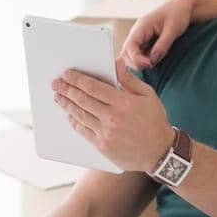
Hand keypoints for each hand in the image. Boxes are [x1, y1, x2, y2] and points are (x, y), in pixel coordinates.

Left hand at [53, 61, 172, 172]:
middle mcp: (112, 117)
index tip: (67, 74)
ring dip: (67, 105)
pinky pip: (84, 132)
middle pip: (83, 100)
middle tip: (56, 83)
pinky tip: (69, 115)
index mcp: (123, 102)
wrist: (160, 152)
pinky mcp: (103, 146)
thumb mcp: (147, 95)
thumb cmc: (154, 121)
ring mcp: (106, 133)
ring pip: (81, 115)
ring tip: (58, 97)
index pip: (93, 87)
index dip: (78, 79)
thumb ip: (129, 79)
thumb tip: (116, 63)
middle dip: (67, 90)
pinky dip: (75, 122)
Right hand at [119, 0, 194, 68]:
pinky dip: (145, 60)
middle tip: (152, 66)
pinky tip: (155, 61)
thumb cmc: (178, 14)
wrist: (183, 6)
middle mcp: (138, 32)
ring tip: (154, 64)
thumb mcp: (173, 29)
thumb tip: (153, 61)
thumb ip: (163, 45)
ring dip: (140, 62)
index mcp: (142, 26)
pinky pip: (141, 54)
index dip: (136, 58)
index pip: (130, 46)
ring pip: (132, 55)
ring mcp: (141, 37)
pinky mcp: (147, 41)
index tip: (149, 64)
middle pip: (126, 52)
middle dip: (136, 62)